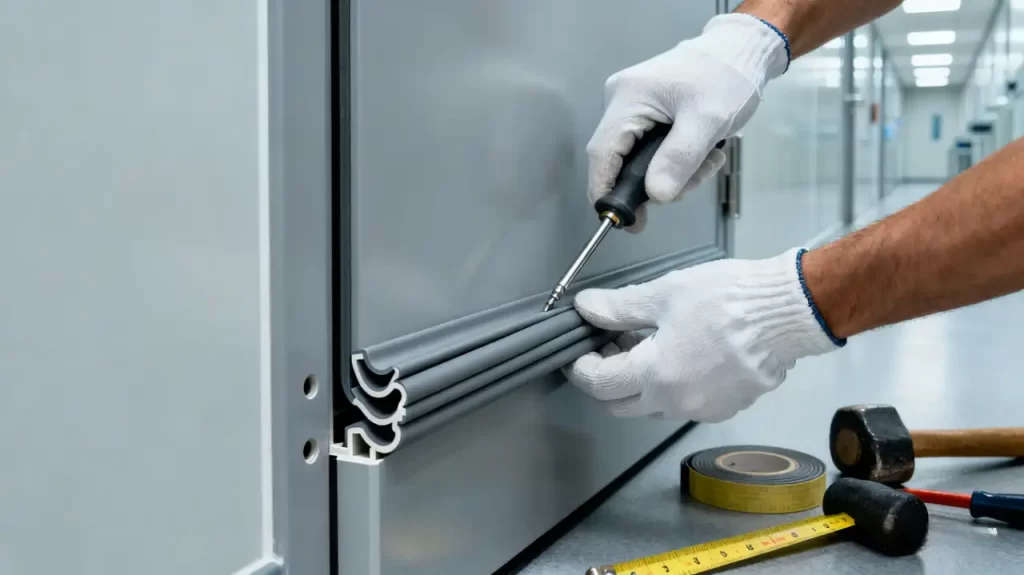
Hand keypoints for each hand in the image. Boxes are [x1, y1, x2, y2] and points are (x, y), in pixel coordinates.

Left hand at [565, 249, 841, 421]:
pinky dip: (668, 386)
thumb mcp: (665, 293)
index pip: (599, 384)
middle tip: (608, 342)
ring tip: (642, 342)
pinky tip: (676, 353)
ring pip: (651, 407)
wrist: (790, 311)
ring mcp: (703, 410)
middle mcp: (677, 403)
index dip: (580, 366)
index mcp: (657, 376)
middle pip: (620, 404)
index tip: (578, 348)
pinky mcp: (726, 407)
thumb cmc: (728, 298)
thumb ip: (619, 307)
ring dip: (636, 382)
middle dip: (605, 377)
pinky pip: (682, 404)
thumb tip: (585, 308)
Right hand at [586, 14, 788, 231]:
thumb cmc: (727, 77)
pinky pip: (651, 150)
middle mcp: (621, 102)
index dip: (606, 191)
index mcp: (628, 98)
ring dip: (674, 172)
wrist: (742, 52)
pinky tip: (703, 153)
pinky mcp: (646, 114)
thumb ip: (679, 159)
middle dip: (657, 182)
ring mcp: (632, 108)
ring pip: (639, 160)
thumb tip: (655, 196)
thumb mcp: (708, 121)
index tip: (621, 221)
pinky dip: (676, 160)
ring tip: (708, 161)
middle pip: (622, 161)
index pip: (602, 153)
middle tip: (693, 182)